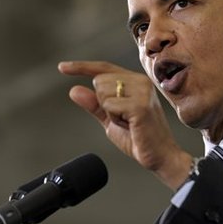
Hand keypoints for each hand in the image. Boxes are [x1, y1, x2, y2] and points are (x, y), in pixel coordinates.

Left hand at [58, 61, 191, 189]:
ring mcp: (142, 91)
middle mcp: (140, 81)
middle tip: (123, 119)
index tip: (62, 67)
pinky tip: (130, 125)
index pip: (103, 68)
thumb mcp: (110, 119)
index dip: (81, 67)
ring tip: (128, 122)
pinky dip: (114, 119)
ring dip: (109, 112)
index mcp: (134, 81)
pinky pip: (109, 106)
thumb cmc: (139, 137)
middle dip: (103, 103)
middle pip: (99, 80)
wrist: (160, 156)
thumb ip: (94, 104)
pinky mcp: (140, 104)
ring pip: (102, 92)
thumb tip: (74, 89)